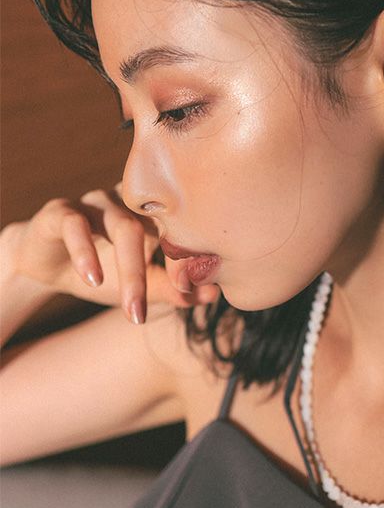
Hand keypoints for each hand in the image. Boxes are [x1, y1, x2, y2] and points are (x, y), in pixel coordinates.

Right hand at [5, 183, 219, 323]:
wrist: (45, 267)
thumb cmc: (103, 271)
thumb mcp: (141, 286)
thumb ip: (174, 289)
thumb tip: (214, 294)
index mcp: (155, 215)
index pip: (186, 229)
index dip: (195, 259)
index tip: (201, 290)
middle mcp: (131, 202)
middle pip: (161, 226)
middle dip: (169, 266)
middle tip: (178, 298)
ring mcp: (97, 202)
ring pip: (123, 226)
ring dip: (131, 268)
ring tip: (131, 305)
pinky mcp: (61, 211)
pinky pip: (75, 225)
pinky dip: (85, 253)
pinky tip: (92, 280)